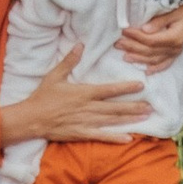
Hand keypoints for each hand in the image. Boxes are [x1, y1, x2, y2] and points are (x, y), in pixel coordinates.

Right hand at [1, 38, 143, 147]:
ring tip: (145, 117)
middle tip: (151, 105)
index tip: (140, 85)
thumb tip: (80, 45)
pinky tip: (128, 138)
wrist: (32, 119)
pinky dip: (115, 137)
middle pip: (115, 107)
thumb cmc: (43, 96)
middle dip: (134, 106)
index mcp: (83, 93)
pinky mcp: (82, 134)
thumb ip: (69, 61)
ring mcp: (86, 122)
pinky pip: (102, 136)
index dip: (125, 87)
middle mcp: (88, 108)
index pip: (109, 90)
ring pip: (112, 121)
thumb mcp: (54, 75)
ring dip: (130, 119)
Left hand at [115, 0, 182, 70]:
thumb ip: (159, 21)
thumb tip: (144, 29)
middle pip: (149, 51)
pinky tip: (146, 71)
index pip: (150, 40)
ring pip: (154, 59)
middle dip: (132, 47)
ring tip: (124, 56)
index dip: (136, 37)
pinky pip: (165, 64)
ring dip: (139, 58)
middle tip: (118, 43)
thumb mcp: (174, 10)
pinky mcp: (177, 52)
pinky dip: (155, 68)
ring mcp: (176, 52)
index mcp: (174, 37)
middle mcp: (175, 48)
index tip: (123, 31)